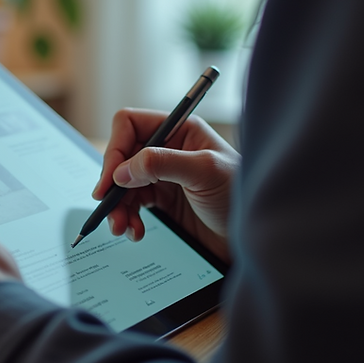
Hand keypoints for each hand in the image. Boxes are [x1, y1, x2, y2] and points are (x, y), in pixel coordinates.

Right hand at [93, 110, 238, 260]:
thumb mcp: (204, 173)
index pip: (130, 125)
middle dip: (112, 183)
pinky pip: (133, 204)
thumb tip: (122, 170)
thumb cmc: (240, 196)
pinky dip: (128, 218)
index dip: (116, 149)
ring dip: (117, 206)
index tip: (111, 180)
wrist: (256, 237)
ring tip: (121, 228)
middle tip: (107, 208)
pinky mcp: (164, 200)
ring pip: (123, 184)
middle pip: (122, 156)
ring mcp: (164, 175)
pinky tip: (136, 232)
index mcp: (180, 130)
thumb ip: (162, 164)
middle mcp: (169, 148)